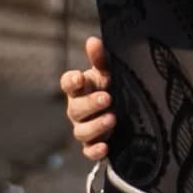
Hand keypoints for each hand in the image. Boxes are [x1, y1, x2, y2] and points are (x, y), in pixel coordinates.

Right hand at [59, 43, 115, 173]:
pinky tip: (105, 147)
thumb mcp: (108, 72)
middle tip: (107, 98)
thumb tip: (93, 41)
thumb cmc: (110, 87)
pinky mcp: (93, 145)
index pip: (67, 84)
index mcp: (79, 89)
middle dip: (90, 104)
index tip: (79, 79)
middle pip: (76, 109)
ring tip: (113, 119)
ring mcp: (84, 128)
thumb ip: (100, 58)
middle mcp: (78, 109)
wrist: (124, 113)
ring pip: (81, 131)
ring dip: (96, 126)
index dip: (71, 82)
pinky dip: (95, 150)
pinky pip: (89, 151)